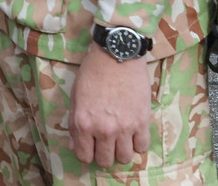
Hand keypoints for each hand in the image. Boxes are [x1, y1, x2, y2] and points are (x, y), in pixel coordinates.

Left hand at [68, 44, 152, 166]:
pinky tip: (132, 134)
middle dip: (103, 155)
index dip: (86, 153)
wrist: (116, 56)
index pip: (84, 156)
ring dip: (120, 151)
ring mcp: (125, 127)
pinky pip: (142, 147)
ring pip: (124, 158)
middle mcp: (104, 130)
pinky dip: (137, 144)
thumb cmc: (92, 73)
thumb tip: (76, 145)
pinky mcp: (142, 122)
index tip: (89, 147)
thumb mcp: (75, 97)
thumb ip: (74, 123)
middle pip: (105, 161)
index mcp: (83, 123)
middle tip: (104, 144)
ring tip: (119, 140)